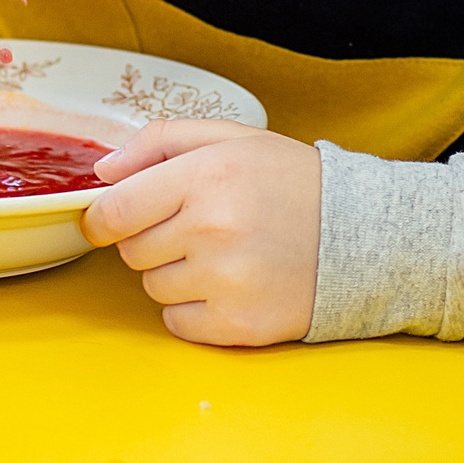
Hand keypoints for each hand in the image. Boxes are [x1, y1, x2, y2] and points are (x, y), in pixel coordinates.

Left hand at [79, 121, 319, 345]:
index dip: (100, 219)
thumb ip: (159, 142)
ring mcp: (226, 280)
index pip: (116, 211)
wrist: (363, 235)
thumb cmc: (291, 182)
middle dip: (152, 239)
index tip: (104, 222)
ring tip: (221, 255)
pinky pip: (177, 323)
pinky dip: (193, 310)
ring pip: (153, 287)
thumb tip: (103, 173)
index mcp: (206, 176)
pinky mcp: (239, 324)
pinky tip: (228, 286)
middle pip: (132, 251)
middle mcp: (212, 228)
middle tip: (195, 229)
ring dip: (174, 274)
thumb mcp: (231, 138)